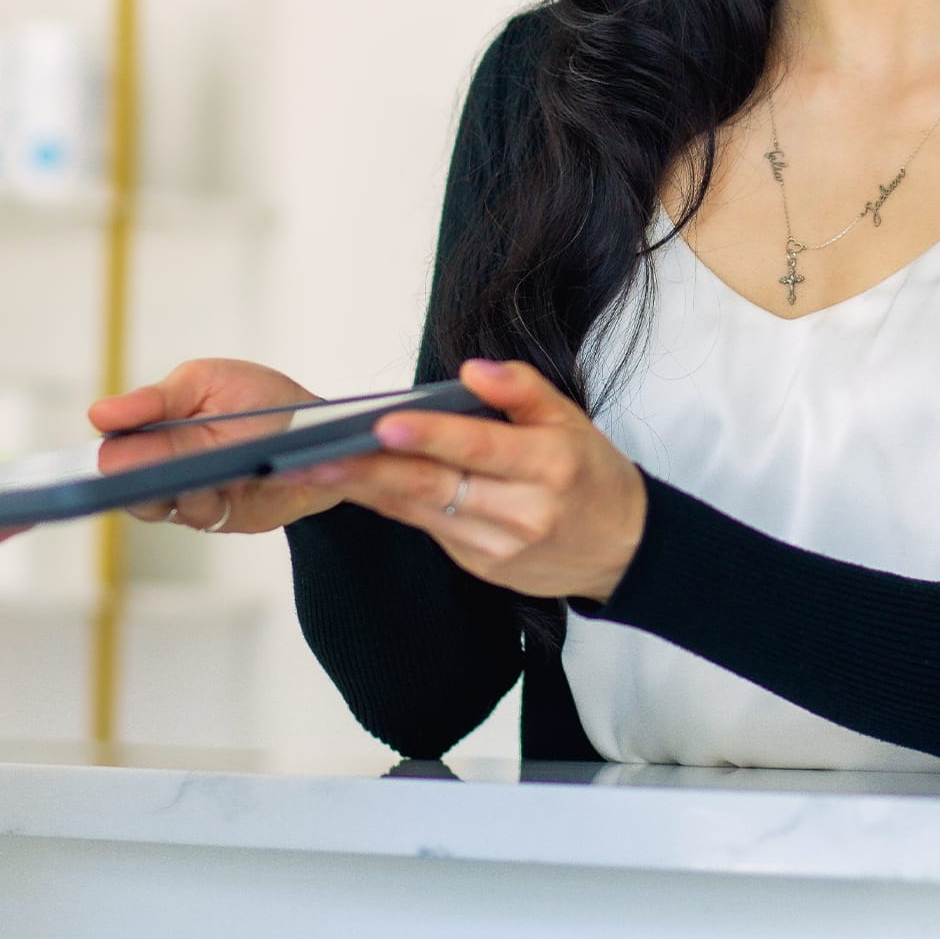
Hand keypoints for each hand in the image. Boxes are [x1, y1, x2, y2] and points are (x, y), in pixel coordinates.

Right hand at [88, 357, 339, 534]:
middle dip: (135, 472)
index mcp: (156, 430)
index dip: (109, 451)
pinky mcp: (223, 518)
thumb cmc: (261, 400)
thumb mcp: (207, 381)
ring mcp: (193, 495)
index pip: (115, 446)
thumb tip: (99, 413)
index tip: (106, 447)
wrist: (322, 432)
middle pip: (128, 482)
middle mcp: (168, 467)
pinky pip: (201, 516)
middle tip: (142, 461)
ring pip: (162, 504)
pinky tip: (226, 481)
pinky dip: (208, 499)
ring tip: (197, 466)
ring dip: (176, 486)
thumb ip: (156, 400)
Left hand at [276, 358, 647, 603]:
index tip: (382, 423)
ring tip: (318, 469)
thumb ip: (522, 389)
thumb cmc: (592, 473)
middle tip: (315, 457)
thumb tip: (472, 371)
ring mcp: (499, 547)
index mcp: (549, 465)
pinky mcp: (482, 568)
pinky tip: (361, 487)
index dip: (429, 436)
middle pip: (435, 488)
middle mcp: (523, 512)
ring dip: (367, 490)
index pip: (479, 447)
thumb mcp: (572, 417)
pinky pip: (429, 530)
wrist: (624, 547)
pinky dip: (394, 506)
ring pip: (423, 513)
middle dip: (369, 472)